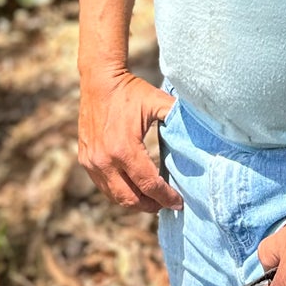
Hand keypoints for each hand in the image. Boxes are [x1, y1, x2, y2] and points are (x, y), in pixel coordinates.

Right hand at [77, 70, 182, 212]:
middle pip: (130, 198)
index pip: (149, 185)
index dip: (166, 197)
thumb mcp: (157, 102)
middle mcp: (105, 160)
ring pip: (115, 196)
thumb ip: (177, 118)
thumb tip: (200, 133)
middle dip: (151, 205)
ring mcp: (92, 161)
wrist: (99, 80)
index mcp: (124, 149)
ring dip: (134, 202)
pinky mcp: (85, 159)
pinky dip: (119, 191)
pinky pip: (103, 185)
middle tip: (166, 204)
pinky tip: (133, 188)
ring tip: (151, 200)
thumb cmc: (131, 91)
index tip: (179, 202)